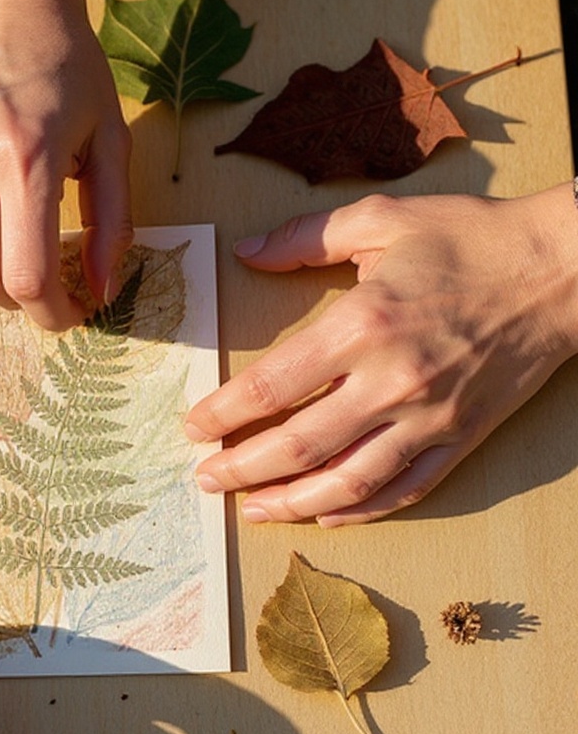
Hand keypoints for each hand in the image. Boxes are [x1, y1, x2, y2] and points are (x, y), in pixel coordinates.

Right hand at [0, 0, 131, 330]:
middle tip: (41, 281)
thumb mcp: (111, 139)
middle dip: (20, 301)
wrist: (3, 2)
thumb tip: (103, 290)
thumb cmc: (67, 67)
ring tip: (5, 255)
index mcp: (29, 161)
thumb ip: (112, 221)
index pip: (30, 276)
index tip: (70, 314)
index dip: (53, 313)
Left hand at [185, 184, 577, 525]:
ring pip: (347, 482)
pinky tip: (324, 513)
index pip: (269, 386)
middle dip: (241, 469)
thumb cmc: (471, 239)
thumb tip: (245, 250)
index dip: (221, 414)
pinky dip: (360, 510)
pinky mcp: (460, 439)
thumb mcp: (381, 220)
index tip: (194, 426)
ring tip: (250, 509)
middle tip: (205, 478)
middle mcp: (392, 381)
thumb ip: (304, 237)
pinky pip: (404, 489)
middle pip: (297, 446)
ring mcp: (429, 419)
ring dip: (290, 503)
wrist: (565, 269)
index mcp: (363, 324)